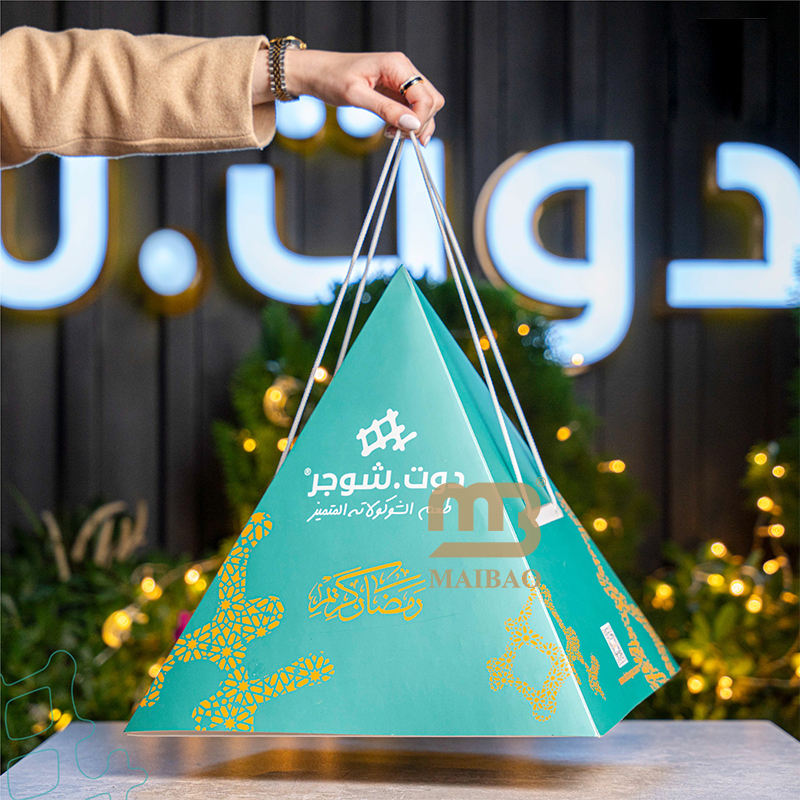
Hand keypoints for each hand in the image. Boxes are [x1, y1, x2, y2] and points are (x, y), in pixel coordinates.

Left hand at [255, 48, 444, 145]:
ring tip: (392, 135)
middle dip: (421, 122)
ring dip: (414, 125)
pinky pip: (411, 110)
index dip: (420, 119)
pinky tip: (391, 130)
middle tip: (401, 138)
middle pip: (431, 100)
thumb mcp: (357, 96)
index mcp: (397, 65)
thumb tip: (412, 124)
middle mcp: (403, 70)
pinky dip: (405, 123)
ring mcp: (400, 81)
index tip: (406, 135)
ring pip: (424, 107)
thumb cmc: (331, 79)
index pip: (425, 96)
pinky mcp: (394, 92)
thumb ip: (386, 110)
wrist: (315, 74)